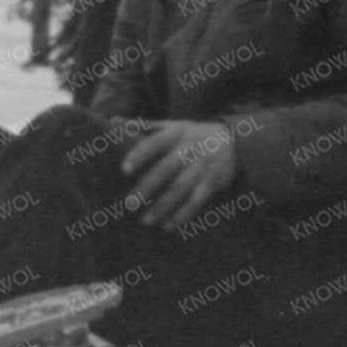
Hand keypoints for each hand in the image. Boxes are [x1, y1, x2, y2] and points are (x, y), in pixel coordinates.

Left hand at [119, 121, 239, 228]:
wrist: (233, 143)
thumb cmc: (192, 135)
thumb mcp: (172, 126)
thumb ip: (144, 125)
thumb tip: (113, 120)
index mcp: (176, 133)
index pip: (154, 143)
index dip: (139, 155)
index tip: (124, 169)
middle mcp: (189, 148)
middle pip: (166, 169)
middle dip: (147, 187)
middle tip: (130, 204)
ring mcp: (202, 166)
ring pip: (181, 188)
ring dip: (163, 206)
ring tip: (146, 221)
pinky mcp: (212, 182)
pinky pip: (197, 201)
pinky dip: (183, 215)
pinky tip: (169, 225)